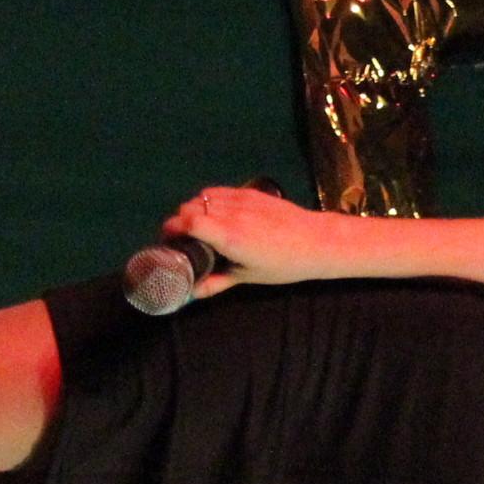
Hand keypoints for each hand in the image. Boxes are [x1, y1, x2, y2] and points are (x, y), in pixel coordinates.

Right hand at [160, 184, 367, 294]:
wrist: (315, 241)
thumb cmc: (281, 265)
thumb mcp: (247, 276)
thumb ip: (216, 282)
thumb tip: (192, 292)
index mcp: (227, 236)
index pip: (186, 221)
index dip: (172, 228)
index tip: (168, 240)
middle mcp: (230, 213)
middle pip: (190, 207)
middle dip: (180, 221)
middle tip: (182, 237)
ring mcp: (240, 199)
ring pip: (203, 197)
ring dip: (194, 209)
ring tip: (198, 226)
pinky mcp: (249, 192)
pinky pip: (219, 191)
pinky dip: (209, 200)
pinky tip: (214, 212)